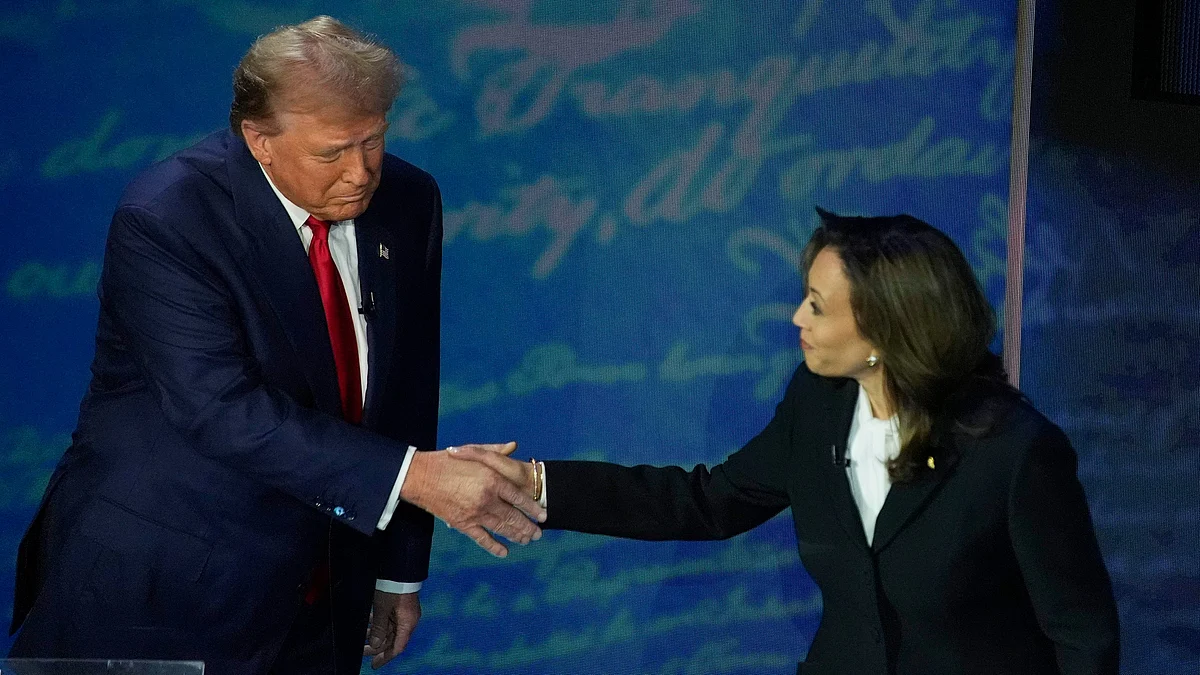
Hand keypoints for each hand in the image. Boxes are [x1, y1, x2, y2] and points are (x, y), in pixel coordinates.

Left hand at [363, 590, 418, 667]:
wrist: (400, 568)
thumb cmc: (393, 587)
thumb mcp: (382, 609)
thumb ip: (378, 628)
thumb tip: (375, 644)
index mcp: (407, 624)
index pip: (397, 647)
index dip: (385, 658)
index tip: (374, 665)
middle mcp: (408, 621)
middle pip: (393, 640)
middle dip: (377, 646)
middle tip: (362, 651)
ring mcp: (404, 613)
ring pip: (389, 630)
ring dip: (376, 634)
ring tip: (361, 636)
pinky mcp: (400, 606)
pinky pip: (389, 620)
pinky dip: (379, 624)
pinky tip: (368, 623)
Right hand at [400, 442, 545, 556]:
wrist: (421, 477)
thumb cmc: (448, 461)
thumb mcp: (473, 451)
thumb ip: (495, 451)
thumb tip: (513, 446)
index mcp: (492, 479)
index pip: (518, 497)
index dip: (532, 508)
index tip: (542, 515)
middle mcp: (487, 498)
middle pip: (513, 516)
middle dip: (528, 527)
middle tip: (538, 534)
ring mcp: (475, 513)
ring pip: (501, 528)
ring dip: (516, 536)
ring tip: (527, 540)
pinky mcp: (463, 523)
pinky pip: (482, 538)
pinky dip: (494, 547)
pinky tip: (504, 552)